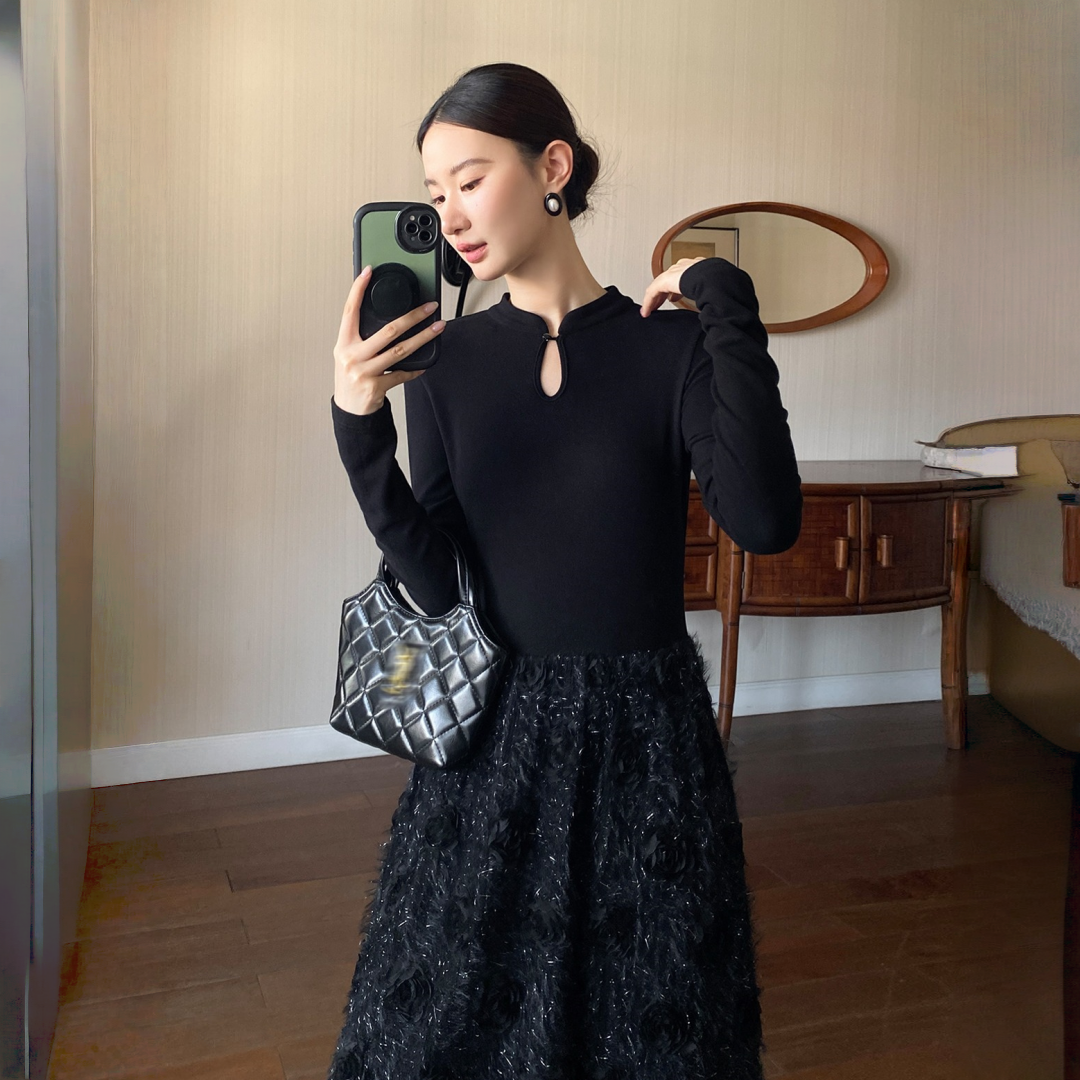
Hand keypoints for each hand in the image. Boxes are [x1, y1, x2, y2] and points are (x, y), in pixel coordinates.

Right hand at [333, 265, 445, 415]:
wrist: (349, 410)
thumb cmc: (351, 379)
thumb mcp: (348, 355)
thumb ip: (361, 338)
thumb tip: (386, 319)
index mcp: (344, 342)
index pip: (350, 310)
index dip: (357, 289)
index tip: (368, 272)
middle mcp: (352, 355)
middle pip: (388, 330)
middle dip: (413, 316)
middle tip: (430, 306)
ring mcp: (364, 371)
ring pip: (400, 350)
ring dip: (423, 337)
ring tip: (437, 328)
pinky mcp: (376, 386)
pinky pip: (402, 373)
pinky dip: (415, 368)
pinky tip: (425, 363)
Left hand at [639, 257, 707, 316]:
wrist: (713, 276)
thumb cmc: (718, 281)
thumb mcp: (713, 289)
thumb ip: (709, 295)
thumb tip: (713, 308)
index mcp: (697, 267)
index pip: (682, 277)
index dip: (675, 289)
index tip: (673, 298)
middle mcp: (683, 267)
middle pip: (668, 280)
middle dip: (662, 294)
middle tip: (658, 304)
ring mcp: (673, 272)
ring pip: (658, 286)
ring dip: (654, 299)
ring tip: (650, 309)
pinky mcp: (665, 280)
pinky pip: (652, 292)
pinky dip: (648, 302)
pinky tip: (646, 311)